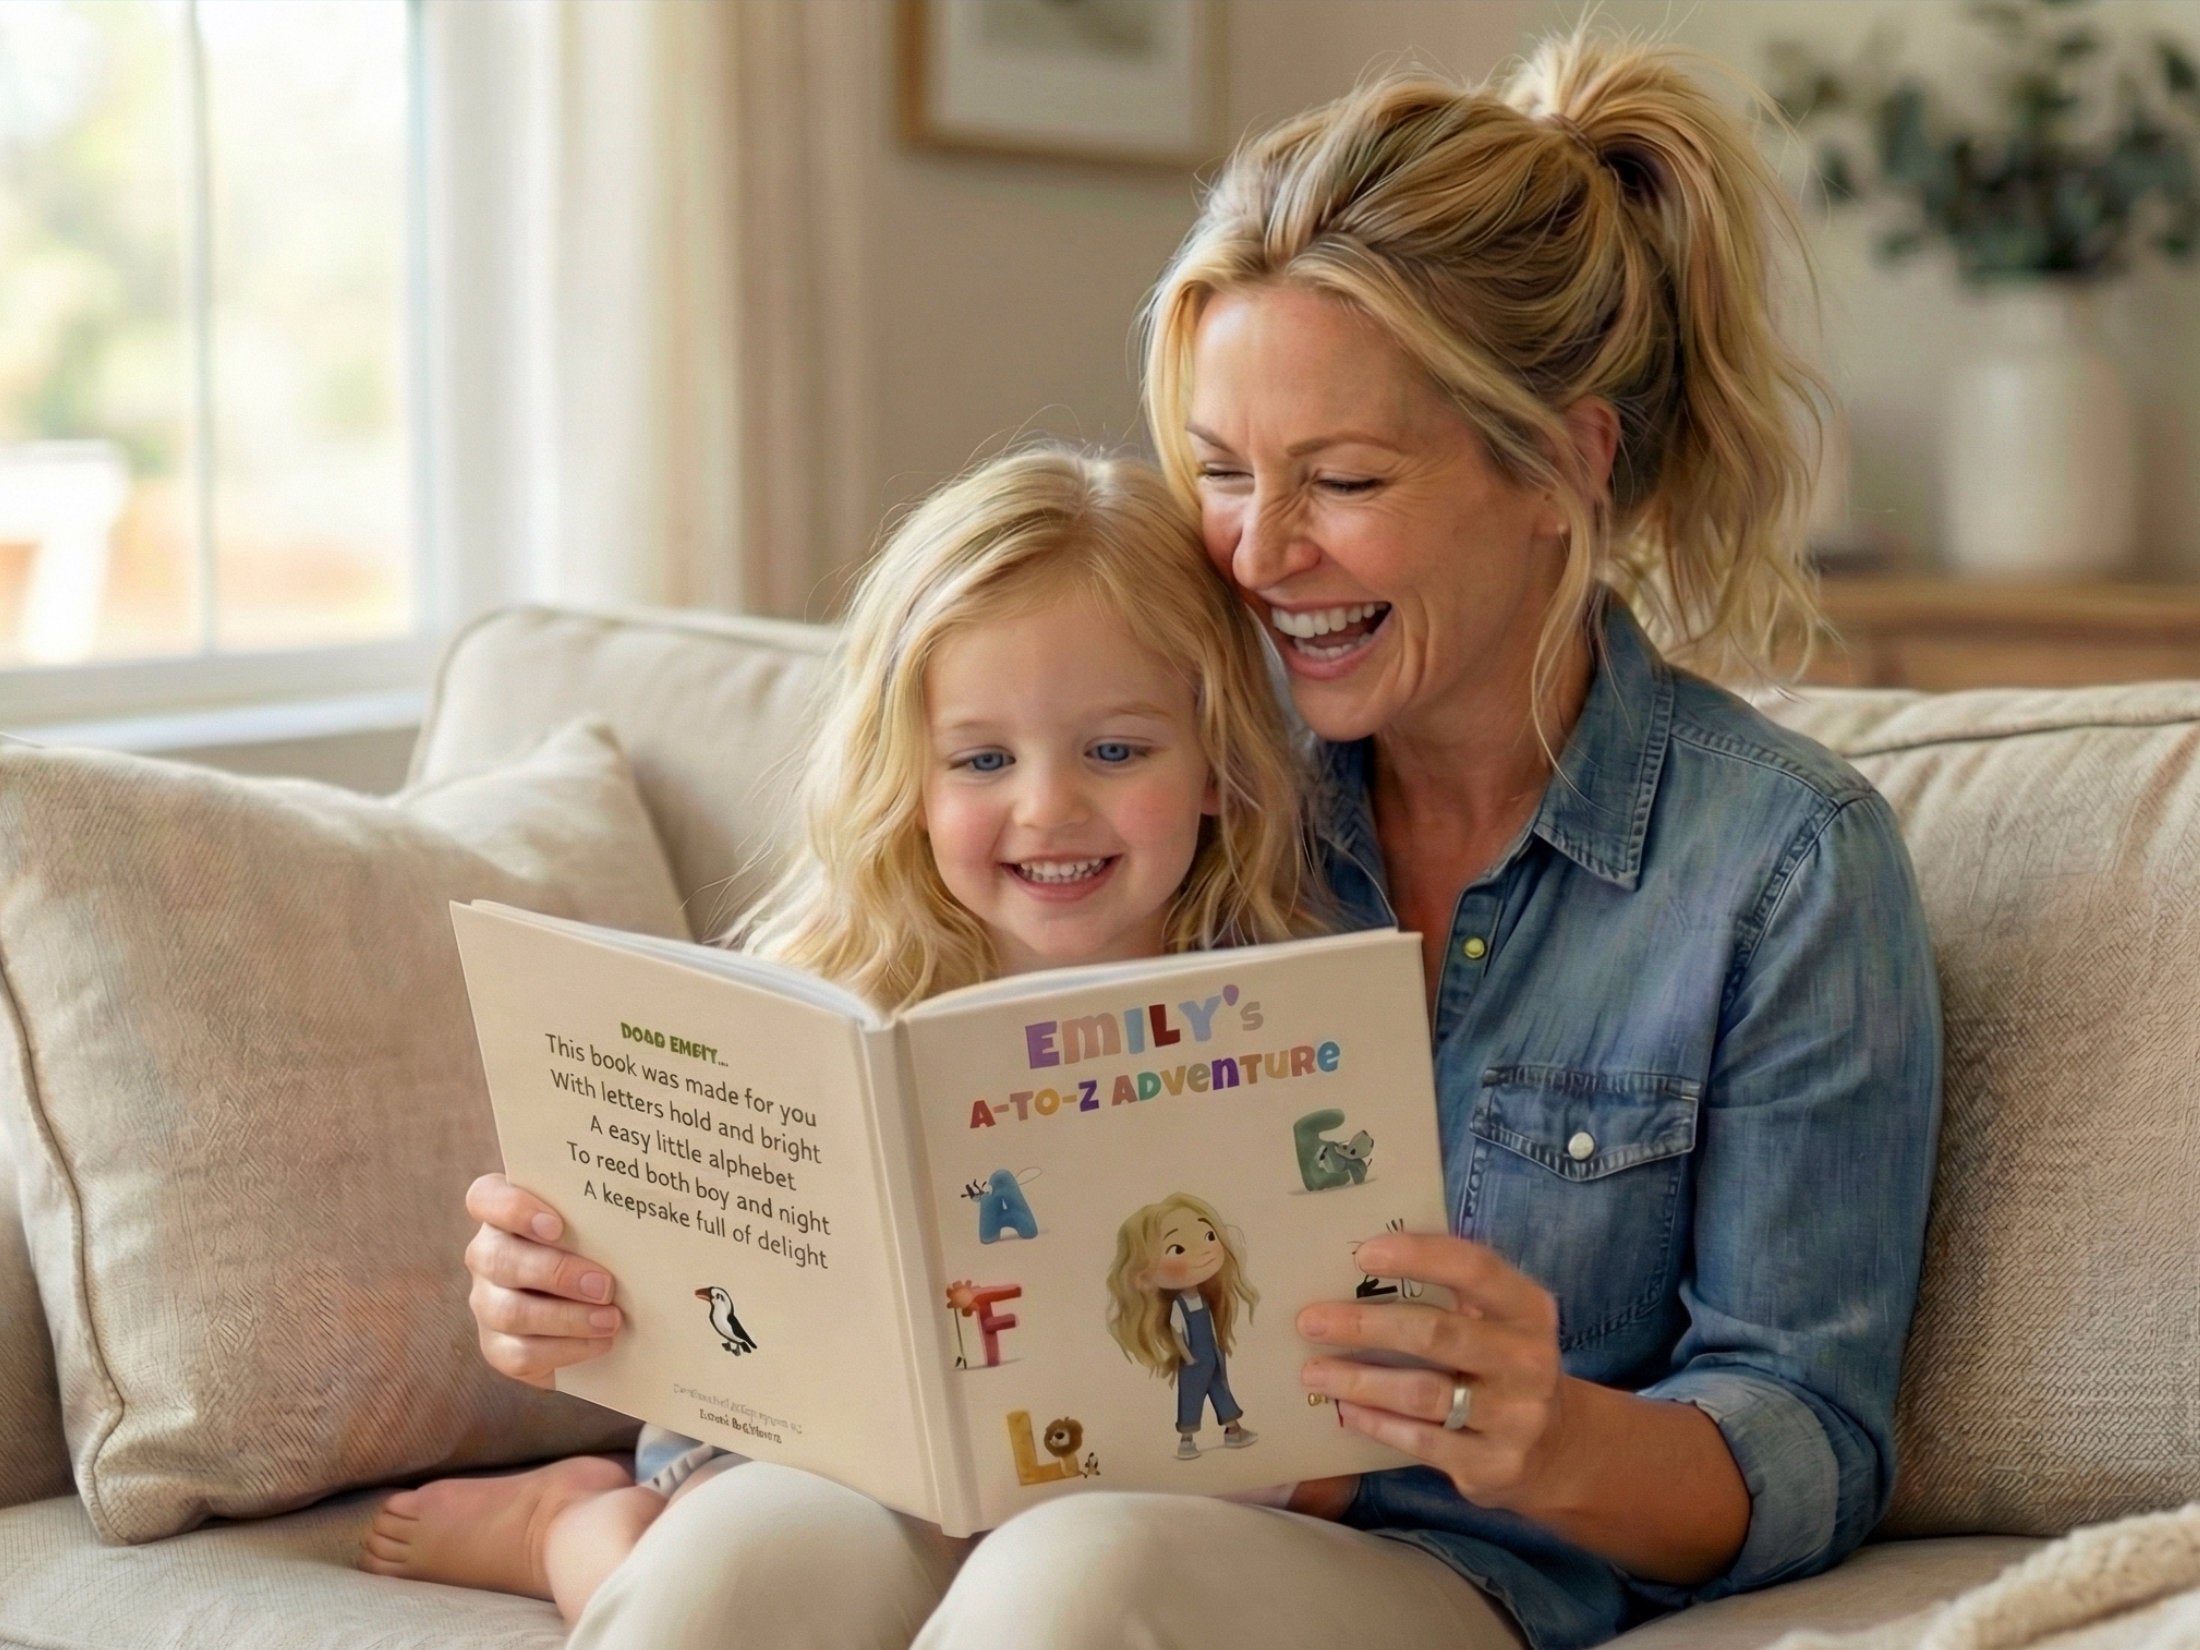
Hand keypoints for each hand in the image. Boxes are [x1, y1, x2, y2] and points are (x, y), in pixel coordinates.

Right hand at [463, 1172, 622, 1388]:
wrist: (596, 1309)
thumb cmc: (601, 1250)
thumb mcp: (601, 1225)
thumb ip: (608, 1213)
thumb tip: (653, 1212)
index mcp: (504, 1213)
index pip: (485, 1198)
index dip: (512, 1209)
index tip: (556, 1225)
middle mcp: (487, 1254)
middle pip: (496, 1258)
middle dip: (554, 1272)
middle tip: (604, 1285)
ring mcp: (487, 1302)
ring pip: (510, 1311)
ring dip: (566, 1317)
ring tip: (611, 1319)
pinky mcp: (497, 1346)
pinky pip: (519, 1353)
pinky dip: (565, 1350)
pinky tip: (600, 1343)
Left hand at [1297, 1233, 1570, 1515]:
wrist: (1553, 1449)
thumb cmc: (1500, 1364)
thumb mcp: (1497, 1322)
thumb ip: (1453, 1293)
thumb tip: (1361, 1266)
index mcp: (1528, 1309)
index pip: (1475, 1269)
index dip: (1419, 1256)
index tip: (1363, 1253)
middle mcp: (1528, 1360)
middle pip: (1437, 1334)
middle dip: (1366, 1326)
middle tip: (1310, 1321)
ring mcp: (1515, 1417)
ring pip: (1422, 1394)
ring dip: (1359, 1381)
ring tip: (1313, 1372)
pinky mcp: (1493, 1464)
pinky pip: (1421, 1440)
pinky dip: (1376, 1423)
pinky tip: (1346, 1411)